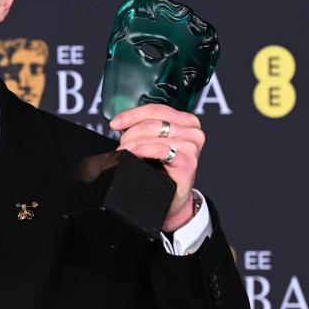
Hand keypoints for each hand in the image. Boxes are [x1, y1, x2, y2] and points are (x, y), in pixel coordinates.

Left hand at [110, 104, 204, 231]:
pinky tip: (134, 157)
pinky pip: (159, 150)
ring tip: (124, 154)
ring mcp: (192, 147)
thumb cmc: (163, 170)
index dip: (132, 114)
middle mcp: (193, 132)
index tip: (115, 123)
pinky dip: (142, 152)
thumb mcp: (156, 143)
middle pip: (152, 123)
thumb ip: (147, 129)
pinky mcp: (188, 163)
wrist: (173, 198)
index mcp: (187, 122)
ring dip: (132, 145)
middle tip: (121, 147)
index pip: (156, 109)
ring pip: (153, 136)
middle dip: (130, 134)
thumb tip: (120, 123)